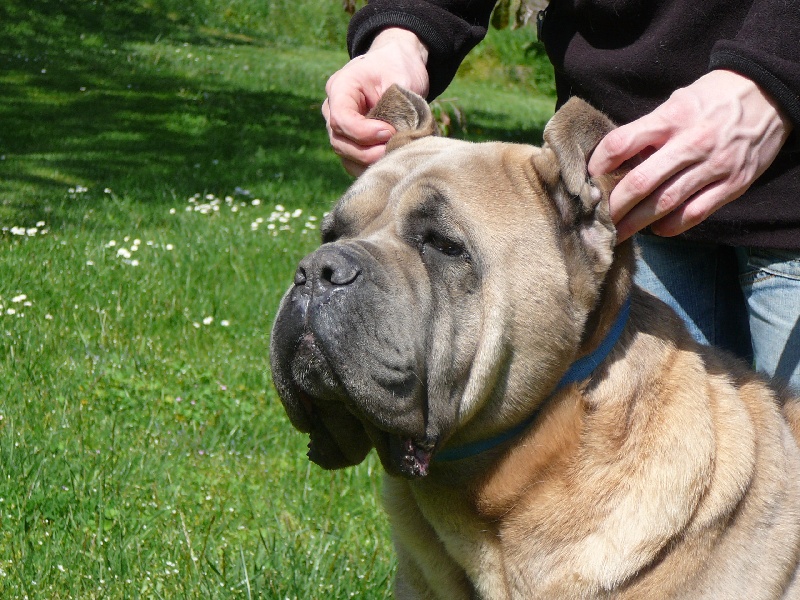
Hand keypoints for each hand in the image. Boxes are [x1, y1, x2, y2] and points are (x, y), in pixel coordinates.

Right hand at [322, 28, 429, 175]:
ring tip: (395, 156)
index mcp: (341, 86)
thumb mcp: (401, 80)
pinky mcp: (348, 140)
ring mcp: (337, 127)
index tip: (390, 132)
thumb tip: (398, 140)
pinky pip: (352, 162)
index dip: (363, 132)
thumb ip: (396, 108)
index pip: (341, 118)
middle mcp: (332, 108)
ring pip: (345, 155)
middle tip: (396, 148)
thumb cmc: (398, 68)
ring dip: (370, 162)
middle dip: (368, 152)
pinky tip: (389, 163)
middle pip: (339, 141)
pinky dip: (370, 167)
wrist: (396, 64)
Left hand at [588, 70, 792, 241]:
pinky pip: (695, 213)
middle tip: (597, 219)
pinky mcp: (733, 184)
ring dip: (636, 222)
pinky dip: (672, 226)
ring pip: (664, 203)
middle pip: (639, 182)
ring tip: (618, 233)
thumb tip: (614, 159)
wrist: (770, 93)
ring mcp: (714, 165)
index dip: (599, 164)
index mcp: (671, 118)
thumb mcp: (677, 101)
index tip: (587, 178)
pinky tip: (657, 229)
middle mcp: (691, 143)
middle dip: (613, 206)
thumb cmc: (713, 98)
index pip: (621, 143)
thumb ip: (649, 129)